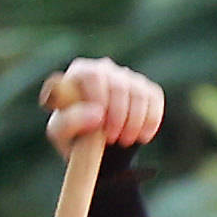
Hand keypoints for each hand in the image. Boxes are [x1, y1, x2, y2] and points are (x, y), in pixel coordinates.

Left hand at [39, 57, 164, 152]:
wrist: (97, 147)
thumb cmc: (72, 135)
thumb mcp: (61, 134)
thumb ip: (70, 122)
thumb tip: (97, 113)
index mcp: (79, 72)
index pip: (94, 75)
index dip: (100, 99)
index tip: (100, 125)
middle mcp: (104, 69)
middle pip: (119, 85)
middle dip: (119, 115)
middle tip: (113, 139)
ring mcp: (128, 78)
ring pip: (139, 92)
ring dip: (135, 121)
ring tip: (125, 142)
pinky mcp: (147, 89)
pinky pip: (154, 99)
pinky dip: (151, 120)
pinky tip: (142, 137)